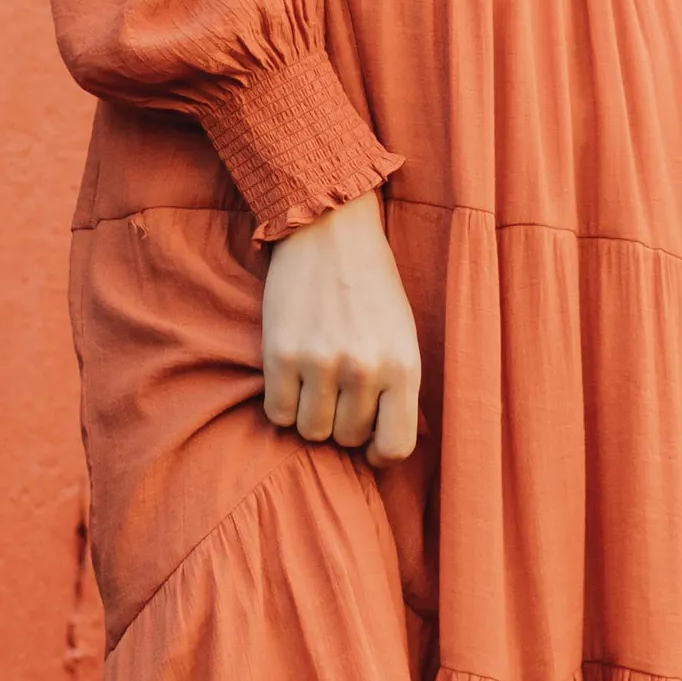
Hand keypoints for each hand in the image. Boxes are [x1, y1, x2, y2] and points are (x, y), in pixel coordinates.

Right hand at [261, 192, 420, 462]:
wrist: (329, 229)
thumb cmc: (370, 284)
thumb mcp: (403, 334)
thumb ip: (397, 386)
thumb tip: (380, 442)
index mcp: (403, 365)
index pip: (395, 446)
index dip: (378, 451)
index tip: (367, 441)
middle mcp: (365, 369)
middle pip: (346, 439)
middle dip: (341, 423)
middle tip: (336, 391)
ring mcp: (321, 363)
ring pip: (310, 430)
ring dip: (310, 414)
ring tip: (314, 381)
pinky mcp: (281, 354)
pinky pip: (278, 413)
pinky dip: (282, 402)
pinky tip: (290, 375)